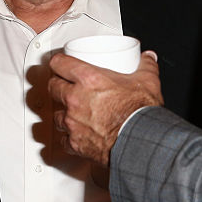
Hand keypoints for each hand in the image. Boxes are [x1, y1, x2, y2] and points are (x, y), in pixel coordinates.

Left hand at [48, 51, 162, 165]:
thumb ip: (146, 66)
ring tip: (72, 113)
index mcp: (89, 80)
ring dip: (63, 113)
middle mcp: (76, 99)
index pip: (60, 64)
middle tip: (65, 86)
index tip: (60, 64)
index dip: (58, 63)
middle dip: (57, 86)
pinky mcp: (75, 143)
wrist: (140, 142)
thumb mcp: (147, 82)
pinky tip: (76, 135)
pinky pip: (64, 139)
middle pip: (53, 87)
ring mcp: (73, 122)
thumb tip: (148, 58)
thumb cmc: (140, 114)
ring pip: (56, 114)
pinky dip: (69, 138)